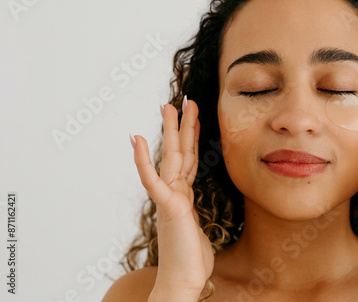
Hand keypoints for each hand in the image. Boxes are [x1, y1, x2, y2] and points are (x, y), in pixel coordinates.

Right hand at [130, 98, 213, 297]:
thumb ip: (190, 212)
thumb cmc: (190, 258)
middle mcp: (176, 192)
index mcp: (184, 195)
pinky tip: (138, 140)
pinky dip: (144, 160)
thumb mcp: (196, 227)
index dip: (192, 138)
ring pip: (172, 157)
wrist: (183, 280)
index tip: (193, 118)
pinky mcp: (167, 206)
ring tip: (168, 107)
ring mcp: (170, 197)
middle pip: (181, 151)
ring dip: (171, 131)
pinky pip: (153, 180)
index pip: (190, 160)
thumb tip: (188, 208)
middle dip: (183, 125)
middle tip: (183, 100)